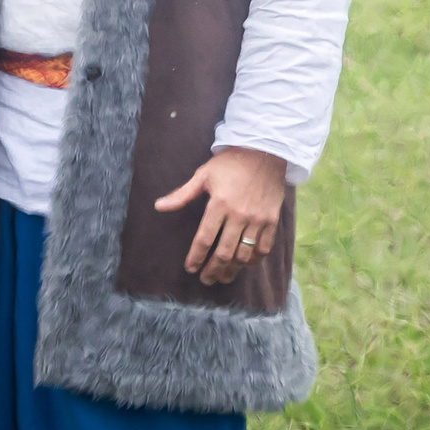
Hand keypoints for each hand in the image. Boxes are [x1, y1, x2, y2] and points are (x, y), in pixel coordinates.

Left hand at [154, 146, 287, 285]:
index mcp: (219, 204)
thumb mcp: (203, 175)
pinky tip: (244, 264)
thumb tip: (158, 206)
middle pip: (223, 253)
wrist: (265, 151)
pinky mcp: (271, 220)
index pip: (204, 239)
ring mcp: (257, 219)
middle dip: (212, 270)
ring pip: (243, 255)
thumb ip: (182, 194)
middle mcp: (239, 214)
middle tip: (205, 279)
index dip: (195, 257)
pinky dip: (253, 260)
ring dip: (232, 270)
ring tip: (223, 277)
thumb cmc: (231, 163)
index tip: (190, 268)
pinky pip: (263, 248)